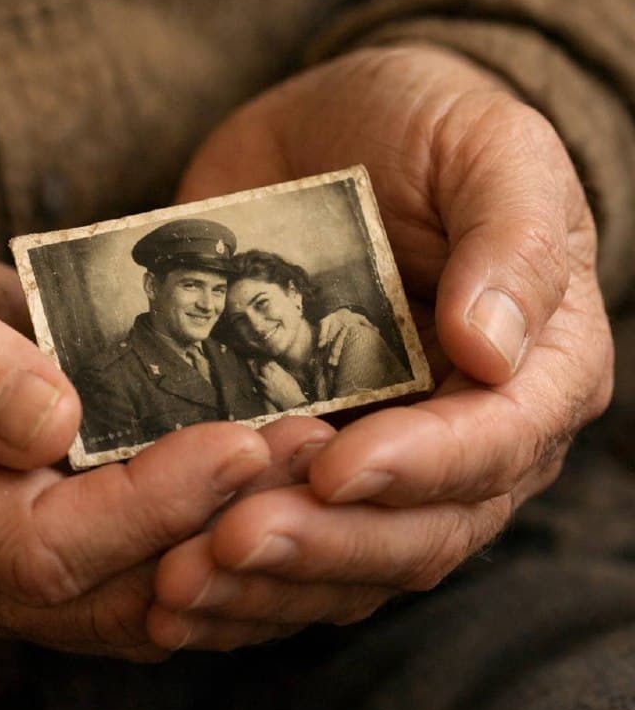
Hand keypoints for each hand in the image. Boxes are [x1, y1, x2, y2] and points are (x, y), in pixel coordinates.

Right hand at [0, 185, 281, 658]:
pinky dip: (197, 544)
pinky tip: (259, 494)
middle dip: (216, 525)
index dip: (153, 504)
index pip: (47, 546)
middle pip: (103, 588)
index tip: (244, 442)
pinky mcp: (19, 547)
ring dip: (223, 540)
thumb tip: (48, 424)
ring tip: (303, 468)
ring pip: (124, 598)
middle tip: (307, 454)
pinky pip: (122, 576)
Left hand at [146, 46, 612, 648]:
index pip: (495, 447)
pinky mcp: (313, 458)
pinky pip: (289, 537)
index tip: (335, 469)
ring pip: (349, 558)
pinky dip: (238, 573)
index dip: (420, 469)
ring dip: (268, 582)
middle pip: (420, 531)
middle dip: (326, 546)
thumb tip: (494, 354)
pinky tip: (172, 582)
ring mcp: (389, 456)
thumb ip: (513, 241)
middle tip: (228, 544)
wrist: (338, 133)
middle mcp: (471, 434)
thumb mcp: (488, 150)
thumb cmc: (426, 127)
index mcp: (536, 369)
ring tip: (182, 579)